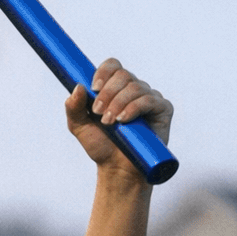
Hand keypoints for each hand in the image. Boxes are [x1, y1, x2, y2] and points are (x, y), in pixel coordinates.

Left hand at [66, 58, 172, 173]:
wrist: (118, 168)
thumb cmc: (102, 146)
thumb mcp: (80, 127)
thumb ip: (73, 108)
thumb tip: (77, 87)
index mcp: (115, 88)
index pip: (113, 66)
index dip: (103, 72)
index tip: (93, 88)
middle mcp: (133, 89)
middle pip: (123, 75)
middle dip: (107, 93)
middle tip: (98, 112)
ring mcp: (149, 98)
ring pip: (135, 87)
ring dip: (118, 103)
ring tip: (109, 122)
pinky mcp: (162, 109)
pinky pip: (149, 100)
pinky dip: (133, 108)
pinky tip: (123, 120)